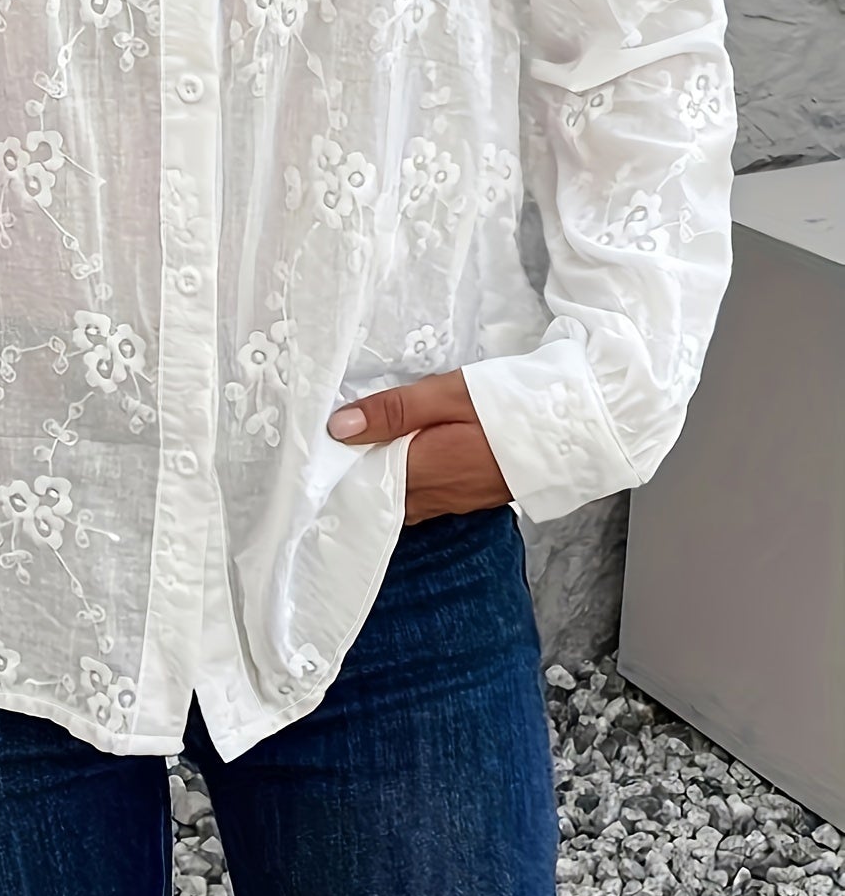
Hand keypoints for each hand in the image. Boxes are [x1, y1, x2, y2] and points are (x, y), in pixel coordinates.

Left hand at [326, 367, 512, 525]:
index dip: (338, 471)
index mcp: (425, 470)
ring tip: (363, 456)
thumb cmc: (514, 402)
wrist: (578, 425)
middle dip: (357, 480)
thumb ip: (393, 411)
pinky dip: (408, 486)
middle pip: (380, 498)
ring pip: (404, 502)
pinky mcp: (474, 498)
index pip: (364, 484)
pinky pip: (427, 500)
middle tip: (332, 455)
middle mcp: (438, 496)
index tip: (317, 455)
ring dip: (382, 484)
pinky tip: (404, 463)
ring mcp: (458, 502)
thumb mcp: (448, 393)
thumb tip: (339, 428)